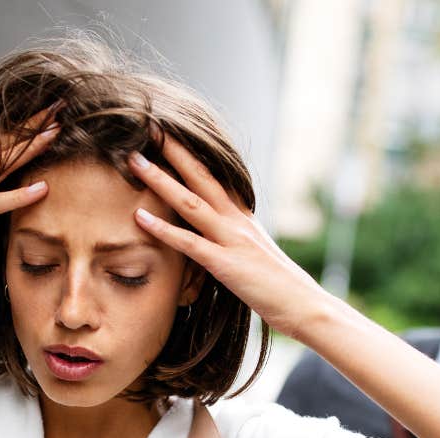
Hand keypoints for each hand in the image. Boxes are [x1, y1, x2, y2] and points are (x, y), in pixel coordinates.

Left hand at [127, 135, 326, 338]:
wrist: (305, 305)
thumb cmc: (283, 289)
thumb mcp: (258, 257)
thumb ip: (238, 244)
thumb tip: (222, 242)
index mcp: (245, 219)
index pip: (217, 178)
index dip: (193, 156)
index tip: (171, 136)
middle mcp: (238, 222)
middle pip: (202, 178)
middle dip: (174, 152)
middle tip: (149, 129)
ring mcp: (232, 241)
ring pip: (191, 202)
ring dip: (160, 180)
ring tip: (134, 162)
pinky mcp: (226, 265)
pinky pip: (189, 243)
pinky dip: (163, 229)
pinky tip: (140, 217)